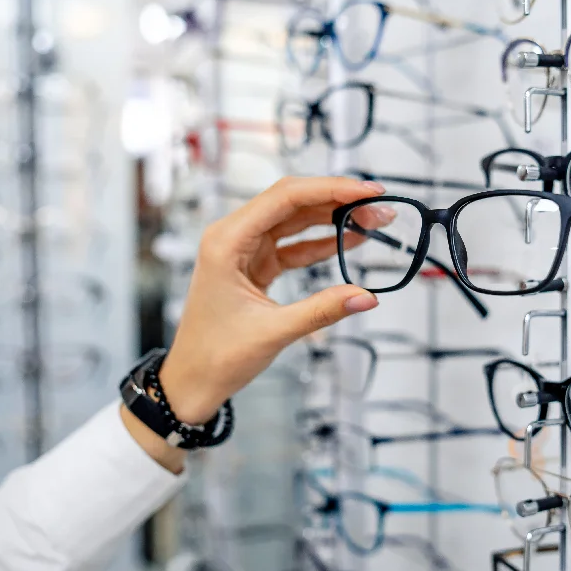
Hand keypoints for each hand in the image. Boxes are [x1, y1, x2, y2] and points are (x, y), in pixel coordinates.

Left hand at [157, 176, 391, 426]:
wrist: (192, 381)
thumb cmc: (216, 356)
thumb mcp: (273, 332)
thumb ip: (322, 310)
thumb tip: (368, 297)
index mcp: (226, 241)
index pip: (285, 197)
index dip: (330, 189)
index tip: (368, 192)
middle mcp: (233, 236)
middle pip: (293, 201)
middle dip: (338, 201)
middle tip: (379, 208)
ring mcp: (245, 249)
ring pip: (296, 220)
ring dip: (334, 219)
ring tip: (373, 222)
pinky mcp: (255, 265)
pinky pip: (294, 244)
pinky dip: (322, 243)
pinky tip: (351, 241)